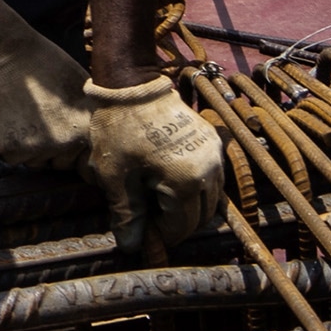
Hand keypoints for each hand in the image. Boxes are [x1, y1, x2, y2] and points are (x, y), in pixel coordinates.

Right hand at [0, 0, 95, 171]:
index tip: (61, 131)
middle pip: (62, 162)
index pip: (86, 157)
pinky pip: (16, 158)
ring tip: (24, 118)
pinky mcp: (12, 150)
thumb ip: (90, 114)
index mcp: (88, 128)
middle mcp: (67, 143)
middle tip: (40, 122)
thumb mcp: (81, 85)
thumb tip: (97, 131)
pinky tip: (9, 120)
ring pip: (37, 161)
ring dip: (31, 148)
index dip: (73, 145)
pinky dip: (10, 144)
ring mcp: (39, 148)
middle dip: (52, 148)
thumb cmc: (41, 62)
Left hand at [82, 75, 227, 257]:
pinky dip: (197, 187)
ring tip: (158, 200)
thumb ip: (127, 213)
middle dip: (177, 222)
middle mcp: (209, 171)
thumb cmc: (119, 128)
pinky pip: (212, 177)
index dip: (162, 235)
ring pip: (210, 198)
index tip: (144, 234)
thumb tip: (131, 246)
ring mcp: (215, 155)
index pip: (182, 226)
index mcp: (186, 182)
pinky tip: (171, 182)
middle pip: (200, 215)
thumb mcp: (115, 174)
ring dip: (190, 206)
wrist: (132, 84)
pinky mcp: (213, 142)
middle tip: (150, 218)